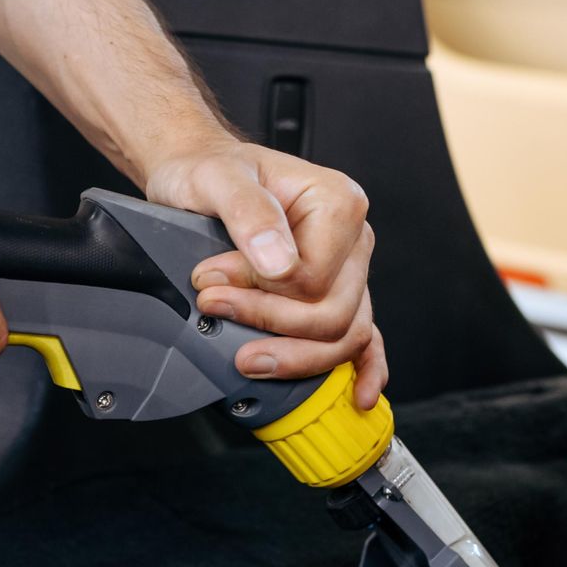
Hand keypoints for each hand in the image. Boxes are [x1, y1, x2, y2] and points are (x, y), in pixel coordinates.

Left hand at [145, 139, 387, 408]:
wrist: (201, 174)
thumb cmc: (212, 172)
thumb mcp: (217, 179)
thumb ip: (248, 213)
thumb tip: (278, 262)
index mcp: (338, 203)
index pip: (316, 277)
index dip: (263, 291)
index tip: (211, 282)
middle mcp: (353, 240)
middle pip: (334, 313)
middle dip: (271, 325)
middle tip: (215, 312)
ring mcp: (349, 272)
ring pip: (345, 335)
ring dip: (297, 356)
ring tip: (247, 359)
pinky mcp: (335, 294)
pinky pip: (364, 338)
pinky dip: (365, 368)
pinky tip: (359, 395)